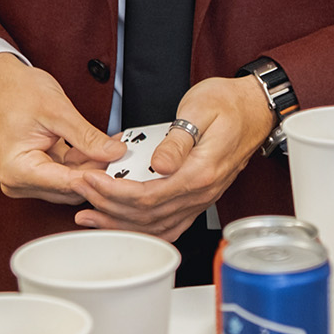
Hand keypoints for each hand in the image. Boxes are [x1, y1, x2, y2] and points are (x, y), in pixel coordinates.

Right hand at [0, 54, 119, 204]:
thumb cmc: (16, 91)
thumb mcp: (57, 110)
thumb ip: (87, 136)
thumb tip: (114, 152)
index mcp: (17, 170)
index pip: (66, 184)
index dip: (98, 176)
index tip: (122, 166)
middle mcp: (18, 181)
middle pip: (70, 188)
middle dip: (97, 171)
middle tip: (123, 152)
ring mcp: (26, 179)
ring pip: (71, 184)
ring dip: (93, 167)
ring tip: (114, 146)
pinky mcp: (36, 173)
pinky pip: (66, 174)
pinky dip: (84, 162)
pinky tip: (99, 147)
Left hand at [67, 73, 275, 241]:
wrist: (254, 108)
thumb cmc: (228, 104)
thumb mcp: (200, 110)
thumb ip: (178, 140)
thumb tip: (160, 164)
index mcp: (200, 172)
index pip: (147, 195)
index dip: (112, 192)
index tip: (89, 180)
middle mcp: (201, 192)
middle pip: (146, 215)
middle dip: (107, 206)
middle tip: (79, 191)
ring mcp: (200, 198)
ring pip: (155, 226)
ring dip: (120, 223)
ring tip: (90, 215)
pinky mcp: (197, 197)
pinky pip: (169, 224)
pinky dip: (142, 229)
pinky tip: (122, 224)